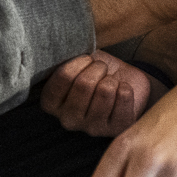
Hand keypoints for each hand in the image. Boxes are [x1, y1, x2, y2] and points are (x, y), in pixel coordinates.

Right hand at [41, 50, 163, 135]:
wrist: (123, 82)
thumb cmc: (96, 72)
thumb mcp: (76, 62)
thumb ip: (64, 58)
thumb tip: (63, 48)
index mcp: (51, 103)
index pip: (63, 76)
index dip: (80, 61)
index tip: (87, 60)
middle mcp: (68, 120)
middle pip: (84, 84)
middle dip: (98, 68)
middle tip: (101, 69)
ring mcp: (91, 128)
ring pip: (105, 90)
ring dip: (111, 79)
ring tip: (110, 81)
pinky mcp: (116, 129)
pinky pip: (123, 97)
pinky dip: (125, 88)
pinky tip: (121, 91)